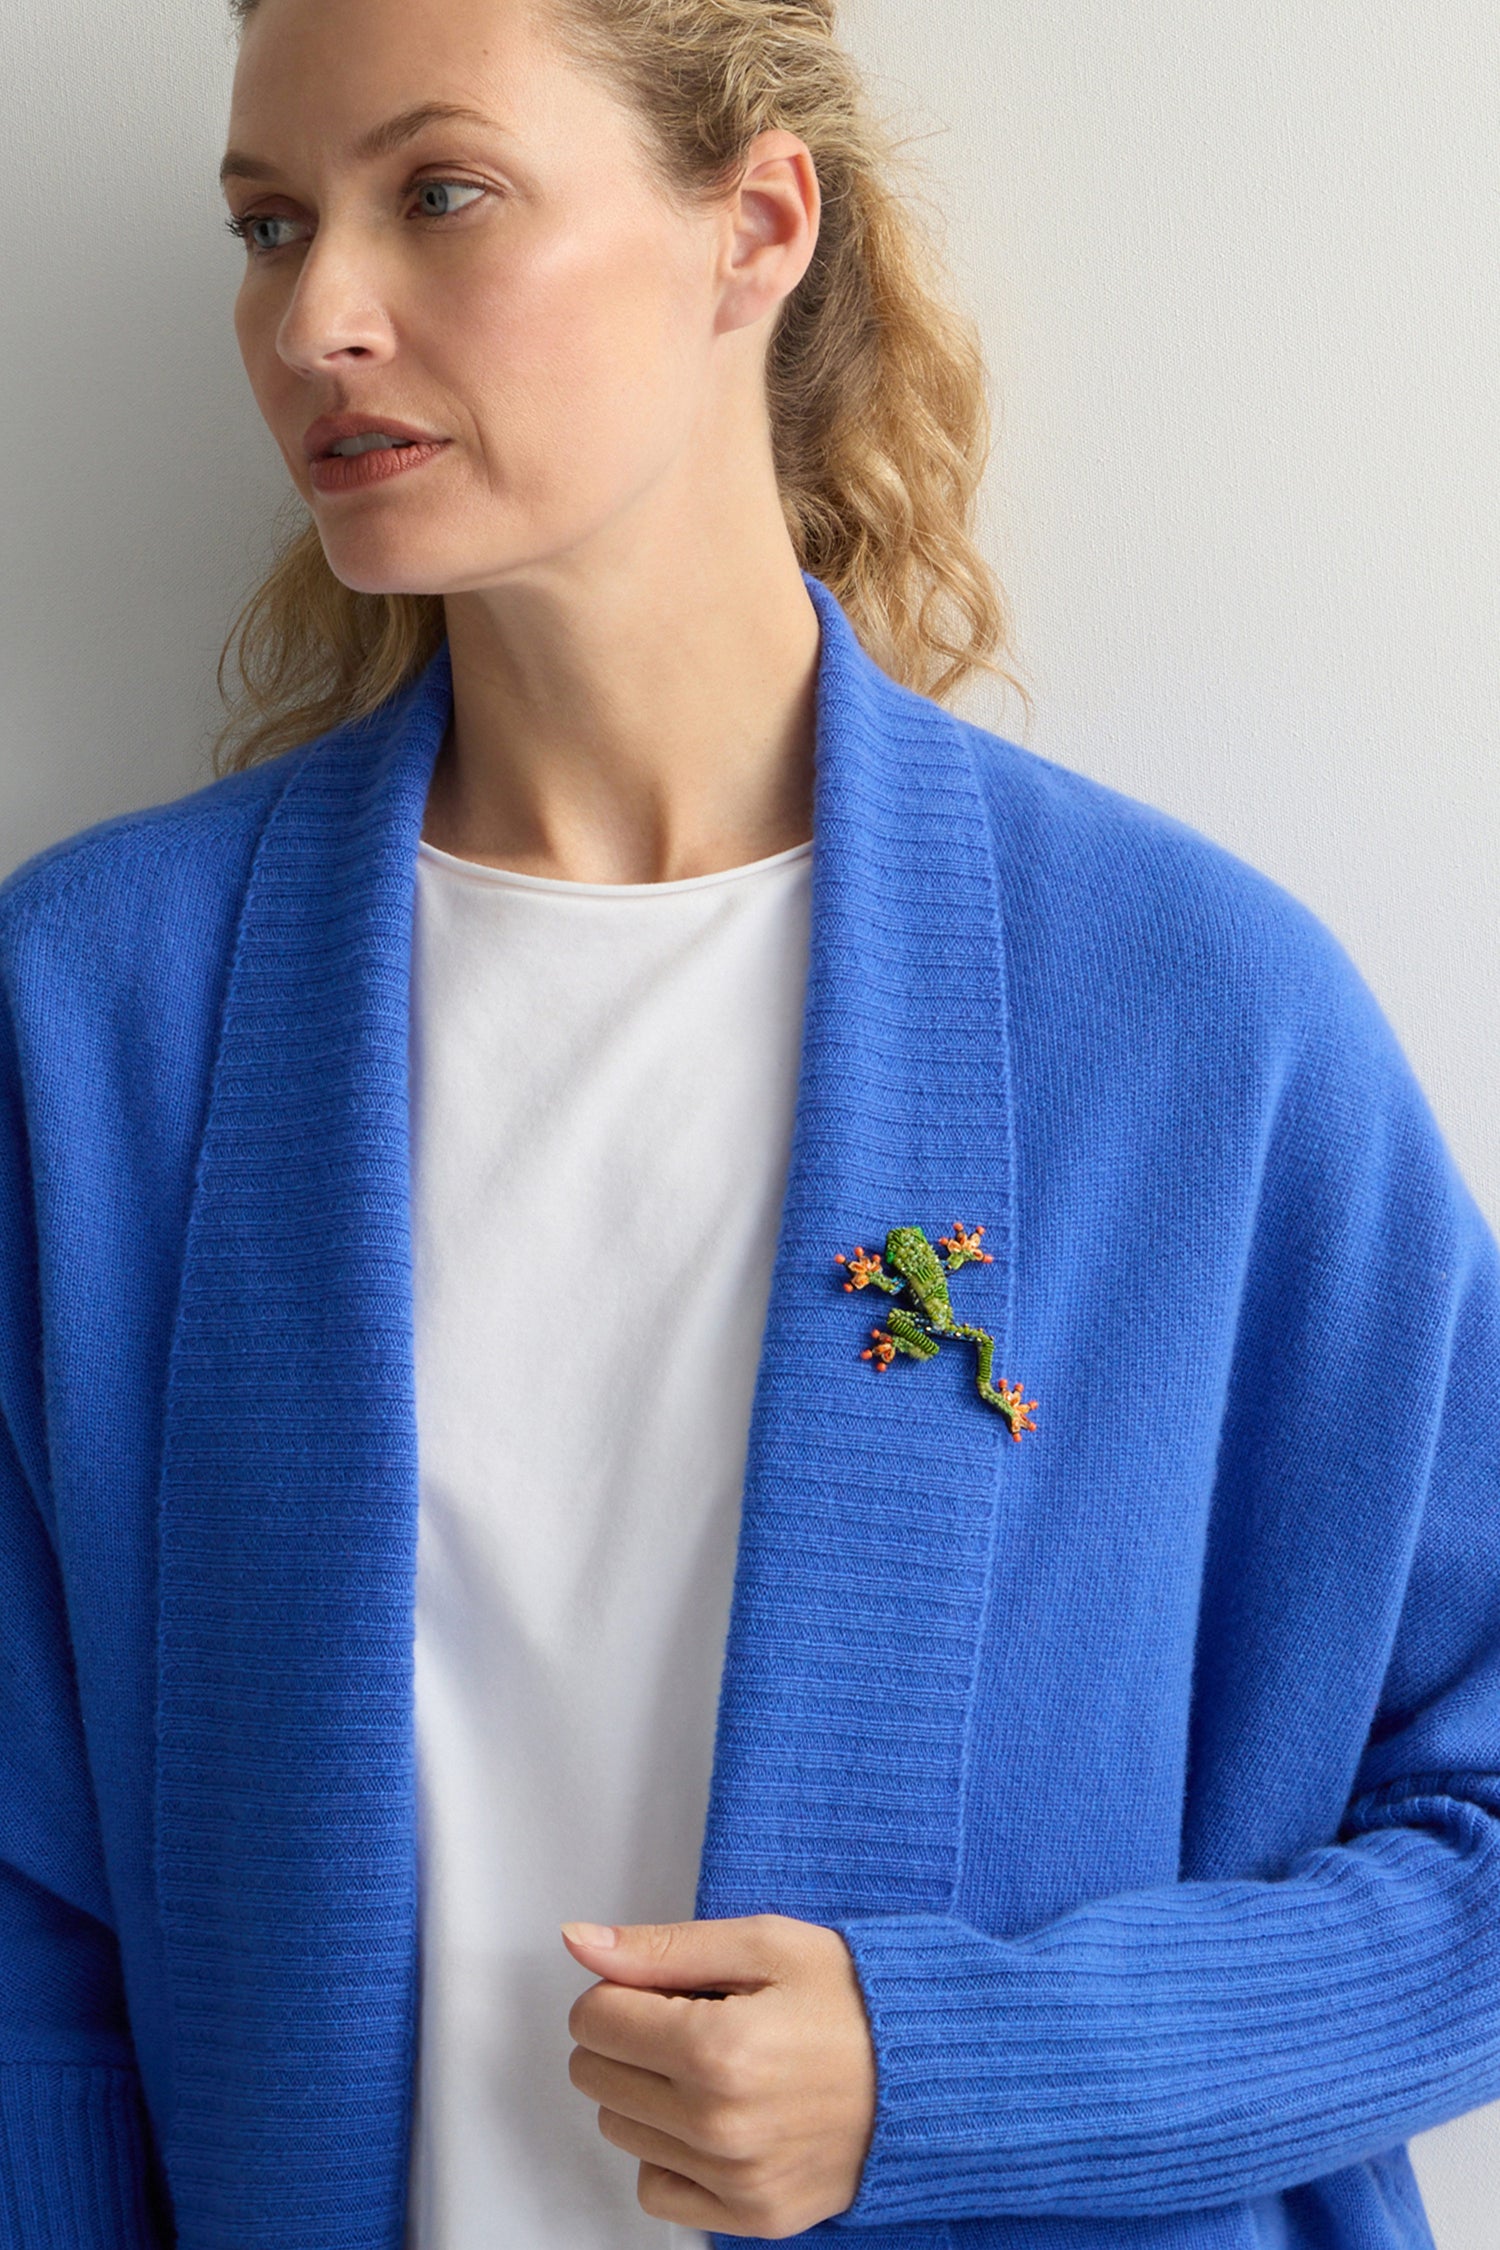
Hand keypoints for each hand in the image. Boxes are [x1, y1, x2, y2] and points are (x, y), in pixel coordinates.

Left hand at [561, 1911, 876, 2238]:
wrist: (932, 2071)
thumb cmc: (855, 2000)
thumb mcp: (763, 1944)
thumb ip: (662, 1947)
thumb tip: (580, 1942)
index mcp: (717, 2047)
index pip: (594, 2018)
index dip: (619, 1989)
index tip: (661, 1985)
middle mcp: (718, 2124)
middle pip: (595, 2076)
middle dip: (627, 2037)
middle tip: (687, 2018)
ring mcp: (734, 2178)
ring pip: (619, 2130)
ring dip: (646, 2092)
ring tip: (710, 2064)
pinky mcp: (752, 2214)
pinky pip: (656, 2190)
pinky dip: (669, 2152)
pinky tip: (711, 2115)